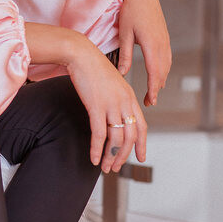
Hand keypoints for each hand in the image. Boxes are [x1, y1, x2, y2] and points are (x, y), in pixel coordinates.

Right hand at [64, 36, 146, 171]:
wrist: (81, 54)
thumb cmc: (93, 68)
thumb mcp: (111, 84)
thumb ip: (116, 100)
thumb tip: (113, 115)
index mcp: (130, 98)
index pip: (142, 126)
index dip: (142, 144)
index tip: (141, 158)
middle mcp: (124, 103)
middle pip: (130, 136)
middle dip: (123, 155)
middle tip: (115, 167)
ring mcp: (112, 104)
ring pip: (116, 138)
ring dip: (111, 156)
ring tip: (105, 166)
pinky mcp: (96, 106)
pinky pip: (99, 133)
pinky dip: (97, 149)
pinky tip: (93, 158)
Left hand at [117, 0, 171, 107]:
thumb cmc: (131, 11)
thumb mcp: (124, 34)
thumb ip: (125, 56)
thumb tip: (122, 74)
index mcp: (151, 44)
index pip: (154, 73)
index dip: (152, 89)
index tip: (150, 101)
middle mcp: (162, 44)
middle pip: (162, 72)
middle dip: (156, 89)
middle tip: (149, 102)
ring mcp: (166, 40)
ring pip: (166, 66)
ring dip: (161, 80)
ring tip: (154, 91)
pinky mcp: (165, 37)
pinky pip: (167, 58)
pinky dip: (164, 69)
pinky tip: (159, 73)